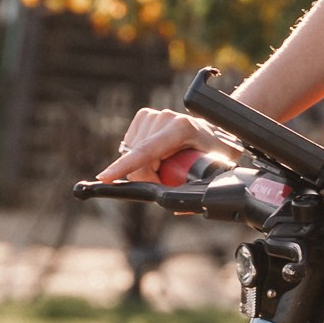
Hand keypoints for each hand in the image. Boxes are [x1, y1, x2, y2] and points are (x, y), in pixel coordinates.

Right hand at [94, 105, 220, 184]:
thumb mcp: (215, 170)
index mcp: (181, 128)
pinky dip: (139, 158)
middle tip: (167, 181)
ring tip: (166, 166)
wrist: (218, 132)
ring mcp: (153, 115)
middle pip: (137, 158)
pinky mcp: (144, 117)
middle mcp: (165, 117)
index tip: (106, 177)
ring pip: (131, 153)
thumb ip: (198, 188)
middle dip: (147, 177)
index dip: (124, 166)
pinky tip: (157, 157)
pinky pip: (130, 146)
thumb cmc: (217, 151)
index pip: (146, 150)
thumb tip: (177, 207)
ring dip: (143, 167)